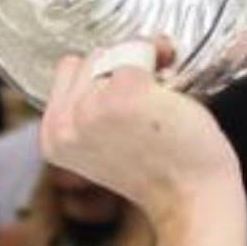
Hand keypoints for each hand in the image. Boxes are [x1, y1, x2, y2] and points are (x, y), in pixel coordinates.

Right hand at [39, 41, 245, 222]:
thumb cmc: (164, 169)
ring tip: (160, 103)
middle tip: (151, 103)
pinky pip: (140, 48)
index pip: (69, 70)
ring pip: (114, 50)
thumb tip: (104, 55)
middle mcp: (64, 122)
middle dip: (123, 70)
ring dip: (143, 65)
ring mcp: (92, 107)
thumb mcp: (105, 143)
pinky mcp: (124, 93)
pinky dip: (162, 57)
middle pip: (90, 57)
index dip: (102, 75)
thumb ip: (90, 109)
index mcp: (53, 136)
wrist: (192, 197)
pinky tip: (172, 89)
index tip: (129, 96)